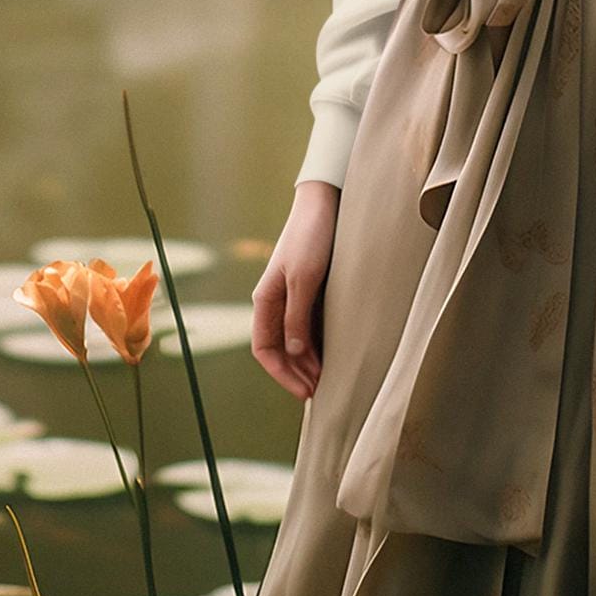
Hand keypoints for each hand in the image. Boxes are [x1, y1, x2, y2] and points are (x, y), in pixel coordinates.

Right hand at [251, 179, 338, 399]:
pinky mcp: (309, 291)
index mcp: (265, 299)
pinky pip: (307, 328)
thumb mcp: (305, 278)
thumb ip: (297, 316)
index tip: (305, 391)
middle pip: (278, 349)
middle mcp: (274, 302)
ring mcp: (291, 297)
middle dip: (295, 373)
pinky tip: (331, 355)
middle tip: (320, 393)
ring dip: (306, 362)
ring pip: (293, 341)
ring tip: (327, 380)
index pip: (264, 349)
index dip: (282, 374)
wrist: (325, 202)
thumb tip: (293, 352)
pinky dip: (315, 346)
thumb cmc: (312, 236)